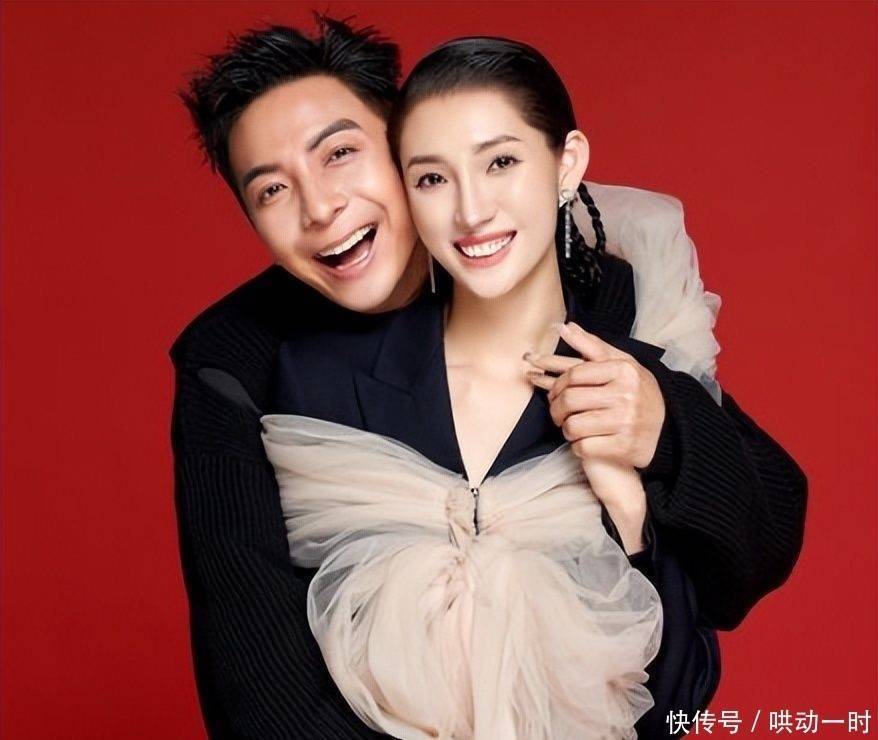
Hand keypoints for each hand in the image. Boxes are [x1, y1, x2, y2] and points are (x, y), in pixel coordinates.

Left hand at [526, 321, 665, 468]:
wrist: (668, 428)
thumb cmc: (637, 392)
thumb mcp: (621, 363)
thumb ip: (591, 345)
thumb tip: (564, 326)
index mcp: (623, 371)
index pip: (573, 374)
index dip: (554, 385)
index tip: (553, 394)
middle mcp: (625, 395)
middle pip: (569, 400)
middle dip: (556, 410)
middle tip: (558, 414)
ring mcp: (625, 422)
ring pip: (573, 426)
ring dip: (567, 429)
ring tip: (572, 428)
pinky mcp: (623, 447)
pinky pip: (583, 447)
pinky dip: (579, 447)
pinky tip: (586, 442)